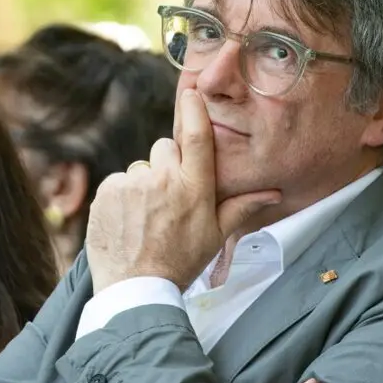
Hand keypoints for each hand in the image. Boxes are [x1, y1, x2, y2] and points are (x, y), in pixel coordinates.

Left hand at [85, 89, 281, 292]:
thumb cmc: (180, 263)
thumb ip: (242, 207)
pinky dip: (121, 196)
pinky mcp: (107, 192)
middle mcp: (163, 179)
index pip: (197, 136)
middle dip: (167, 165)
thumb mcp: (215, 236)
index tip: (192, 93)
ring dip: (143, 185)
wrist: (135, 289)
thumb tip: (274, 192)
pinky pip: (118, 182)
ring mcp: (132, 184)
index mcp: (194, 188)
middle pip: (165, 148)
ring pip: (140, 168)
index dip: (195, 110)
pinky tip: (128, 221)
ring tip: (146, 218)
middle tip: (168, 199)